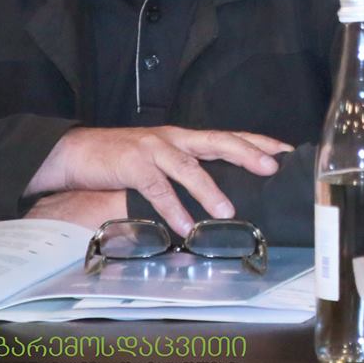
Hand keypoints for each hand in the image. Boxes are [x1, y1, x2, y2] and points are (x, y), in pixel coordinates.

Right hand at [25, 127, 290, 233]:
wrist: (76, 151)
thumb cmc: (124, 158)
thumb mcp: (162, 157)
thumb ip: (189, 167)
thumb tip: (221, 189)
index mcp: (186, 137)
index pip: (230, 135)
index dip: (259, 141)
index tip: (287, 151)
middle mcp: (175, 138)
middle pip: (219, 141)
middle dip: (248, 154)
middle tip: (272, 168)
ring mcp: (154, 150)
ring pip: (189, 168)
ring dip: (210, 191)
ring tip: (228, 212)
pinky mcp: (133, 166)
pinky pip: (157, 190)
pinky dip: (172, 210)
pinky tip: (183, 227)